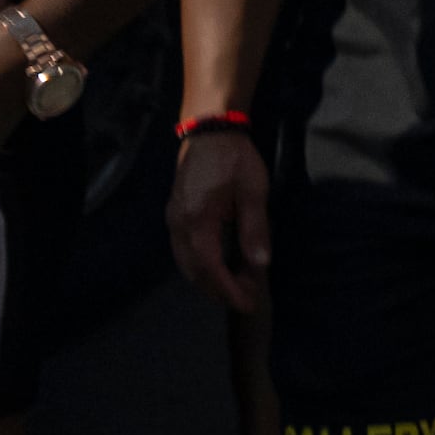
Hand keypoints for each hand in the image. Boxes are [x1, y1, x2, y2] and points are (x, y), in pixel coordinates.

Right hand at [168, 127, 273, 313]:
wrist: (209, 131)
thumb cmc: (235, 159)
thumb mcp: (253, 191)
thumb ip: (255, 228)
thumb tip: (260, 264)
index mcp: (197, 219)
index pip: (210, 267)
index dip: (228, 289)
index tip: (246, 304)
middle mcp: (179, 224)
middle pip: (194, 271)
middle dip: (220, 289)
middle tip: (247, 297)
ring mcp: (173, 220)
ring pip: (185, 263)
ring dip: (208, 280)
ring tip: (236, 286)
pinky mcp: (175, 215)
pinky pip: (183, 252)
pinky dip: (200, 266)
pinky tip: (218, 268)